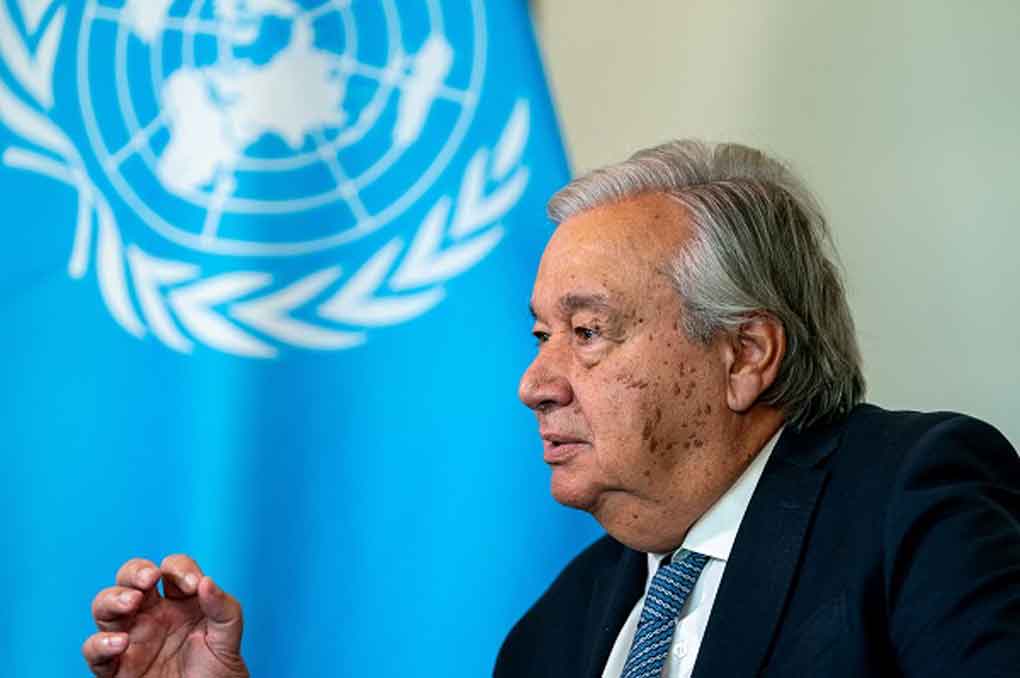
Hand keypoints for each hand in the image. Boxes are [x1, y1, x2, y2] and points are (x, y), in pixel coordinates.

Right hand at [82, 555, 248, 677]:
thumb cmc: (218, 672)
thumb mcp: (228, 637)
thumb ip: (224, 608)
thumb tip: (207, 581)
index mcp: (180, 601)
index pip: (172, 569)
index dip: (180, 569)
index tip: (193, 585)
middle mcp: (151, 614)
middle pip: (130, 578)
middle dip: (135, 571)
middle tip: (149, 579)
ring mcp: (131, 638)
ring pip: (104, 607)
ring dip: (113, 599)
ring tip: (131, 603)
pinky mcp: (116, 667)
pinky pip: (94, 650)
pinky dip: (99, 643)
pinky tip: (121, 643)